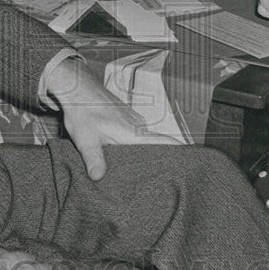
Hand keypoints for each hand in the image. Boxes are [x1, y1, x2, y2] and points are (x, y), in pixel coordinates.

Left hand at [46, 58, 180, 179]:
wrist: (77, 88)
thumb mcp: (85, 139)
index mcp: (134, 132)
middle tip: (155, 180)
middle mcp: (138, 125)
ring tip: (136, 173)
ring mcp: (133, 120)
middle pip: (155, 146)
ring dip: (140, 153)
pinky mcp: (126, 118)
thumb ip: (94, 159)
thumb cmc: (82, 111)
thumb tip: (98, 178)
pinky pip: (136, 135)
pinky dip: (132, 145)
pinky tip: (122, 155)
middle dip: (156, 161)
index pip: (164, 142)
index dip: (179, 151)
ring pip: (143, 141)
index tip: (191, 162)